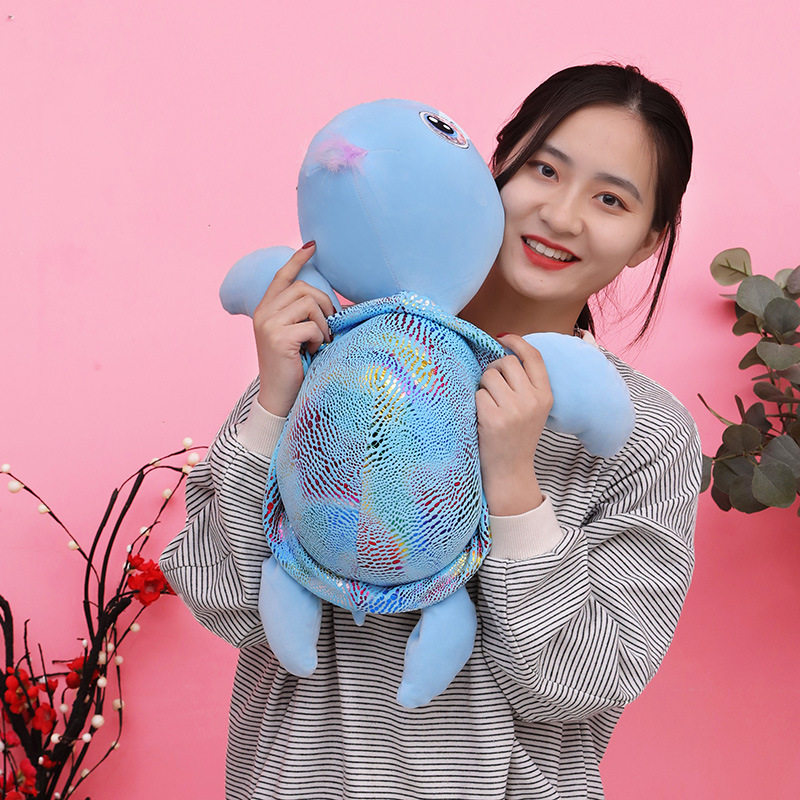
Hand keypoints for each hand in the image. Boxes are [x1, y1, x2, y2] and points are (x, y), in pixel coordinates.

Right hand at [252, 243, 335, 416]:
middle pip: (303, 289)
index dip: (297, 260)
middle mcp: (263, 313)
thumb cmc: (294, 367)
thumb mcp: (297, 335)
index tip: (312, 246)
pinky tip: (313, 352)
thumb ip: (305, 315)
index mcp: (265, 309)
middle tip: (328, 328)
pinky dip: (319, 339)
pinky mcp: (278, 338)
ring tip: (319, 342)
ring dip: (323, 324)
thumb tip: (337, 302)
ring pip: (309, 304)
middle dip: (324, 305)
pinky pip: (311, 326)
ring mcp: (268, 324)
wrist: (278, 398)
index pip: (282, 277)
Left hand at [475, 334, 552, 515]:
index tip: (503, 337)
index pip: (534, 357)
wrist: (510, 471)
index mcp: (546, 395)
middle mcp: (532, 400)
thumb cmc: (517, 436)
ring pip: (489, 375)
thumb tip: (503, 348)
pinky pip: (478, 394)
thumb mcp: (533, 408)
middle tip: (493, 391)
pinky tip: (482, 418)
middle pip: (506, 362)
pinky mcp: (493, 418)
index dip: (517, 342)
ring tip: (489, 406)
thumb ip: (525, 383)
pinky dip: (476, 404)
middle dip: (494, 371)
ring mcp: (514, 409)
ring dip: (483, 387)